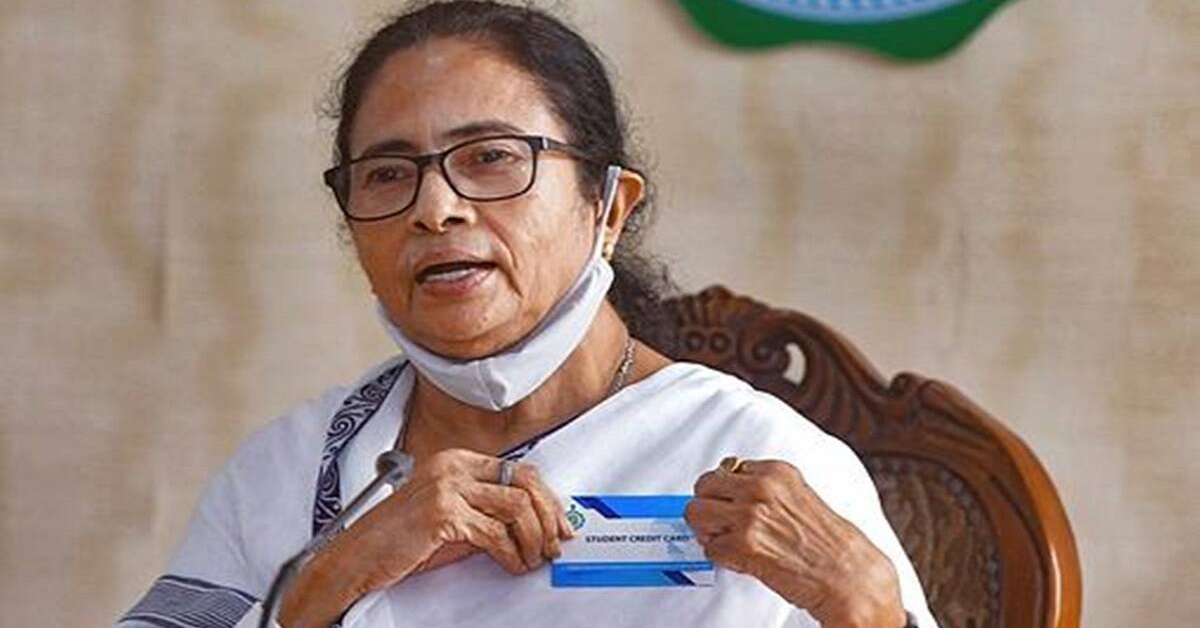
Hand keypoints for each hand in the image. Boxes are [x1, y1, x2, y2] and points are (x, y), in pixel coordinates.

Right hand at [279, 448, 572, 627]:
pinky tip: (512, 565)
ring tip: (533, 559)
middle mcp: (453, 466)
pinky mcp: (442, 513)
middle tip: (554, 544)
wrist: (356, 559)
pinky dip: (511, 554)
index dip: (547, 498)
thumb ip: (485, 511)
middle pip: (525, 482)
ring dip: (533, 539)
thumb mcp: (451, 518)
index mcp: (457, 460)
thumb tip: (531, 523)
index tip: (559, 524)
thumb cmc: (400, 542)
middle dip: (548, 516)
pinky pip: (495, 534)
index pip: (519, 470)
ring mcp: (447, 486)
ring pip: (516, 507)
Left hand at [685, 459, 904, 627]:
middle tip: (721, 523)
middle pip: (703, 486)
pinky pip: (709, 548)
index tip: (730, 503)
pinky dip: (720, 557)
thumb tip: (733, 491)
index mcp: (776, 471)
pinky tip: (741, 559)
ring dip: (708, 530)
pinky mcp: (742, 545)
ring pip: (696, 513)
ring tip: (727, 541)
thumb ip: (766, 489)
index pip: (725, 468)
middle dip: (709, 506)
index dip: (726, 490)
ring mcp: (748, 515)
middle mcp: (760, 487)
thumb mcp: (798, 496)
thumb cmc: (829, 544)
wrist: (847, 575)